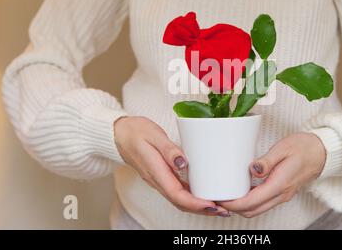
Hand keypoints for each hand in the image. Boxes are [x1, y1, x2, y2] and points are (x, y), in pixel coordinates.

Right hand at [114, 116, 229, 216]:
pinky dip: (191, 197)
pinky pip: (177, 192)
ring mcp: (158, 180)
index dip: (195, 203)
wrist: (119, 133)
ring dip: (198, 206)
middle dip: (201, 209)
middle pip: (180, 202)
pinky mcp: (161, 177)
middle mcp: (156, 180)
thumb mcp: (153, 135)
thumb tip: (183, 163)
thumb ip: (168, 149)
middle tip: (223, 211)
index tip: (212, 205)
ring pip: (179, 200)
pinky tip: (203, 194)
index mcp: (155, 171)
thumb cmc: (136, 131)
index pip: (176, 194)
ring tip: (218, 206)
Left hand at [219, 132, 325, 217]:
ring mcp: (282, 195)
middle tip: (218, 196)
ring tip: (227, 194)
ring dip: (241, 206)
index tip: (220, 198)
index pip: (251, 202)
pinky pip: (263, 203)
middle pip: (252, 211)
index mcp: (280, 184)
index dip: (233, 203)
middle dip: (233, 208)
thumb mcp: (284, 148)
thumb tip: (252, 169)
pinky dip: (249, 202)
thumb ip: (267, 160)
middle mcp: (281, 194)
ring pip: (257, 209)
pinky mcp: (282, 192)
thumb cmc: (304, 147)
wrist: (322, 152)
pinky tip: (241, 190)